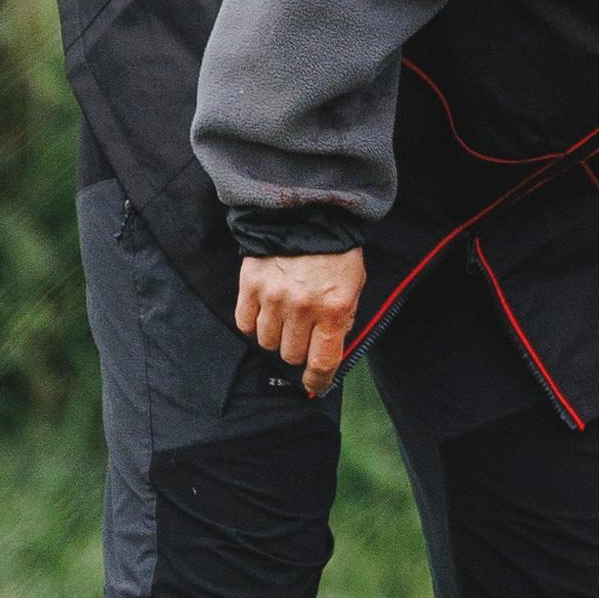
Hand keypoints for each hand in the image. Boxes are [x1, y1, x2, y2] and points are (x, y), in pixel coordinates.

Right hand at [234, 248, 365, 396]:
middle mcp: (302, 307)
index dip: (317, 381)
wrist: (308, 212)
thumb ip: (343, 321)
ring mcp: (273, 297)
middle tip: (302, 331)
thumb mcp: (354, 287)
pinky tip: (265, 310)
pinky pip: (245, 323)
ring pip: (266, 342)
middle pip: (290, 355)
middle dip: (297, 349)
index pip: (322, 362)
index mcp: (333, 309)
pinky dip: (254, 323)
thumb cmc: (335, 252)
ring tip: (284, 315)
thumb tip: (328, 353)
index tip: (313, 385)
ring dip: (275, 335)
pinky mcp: (251, 284)